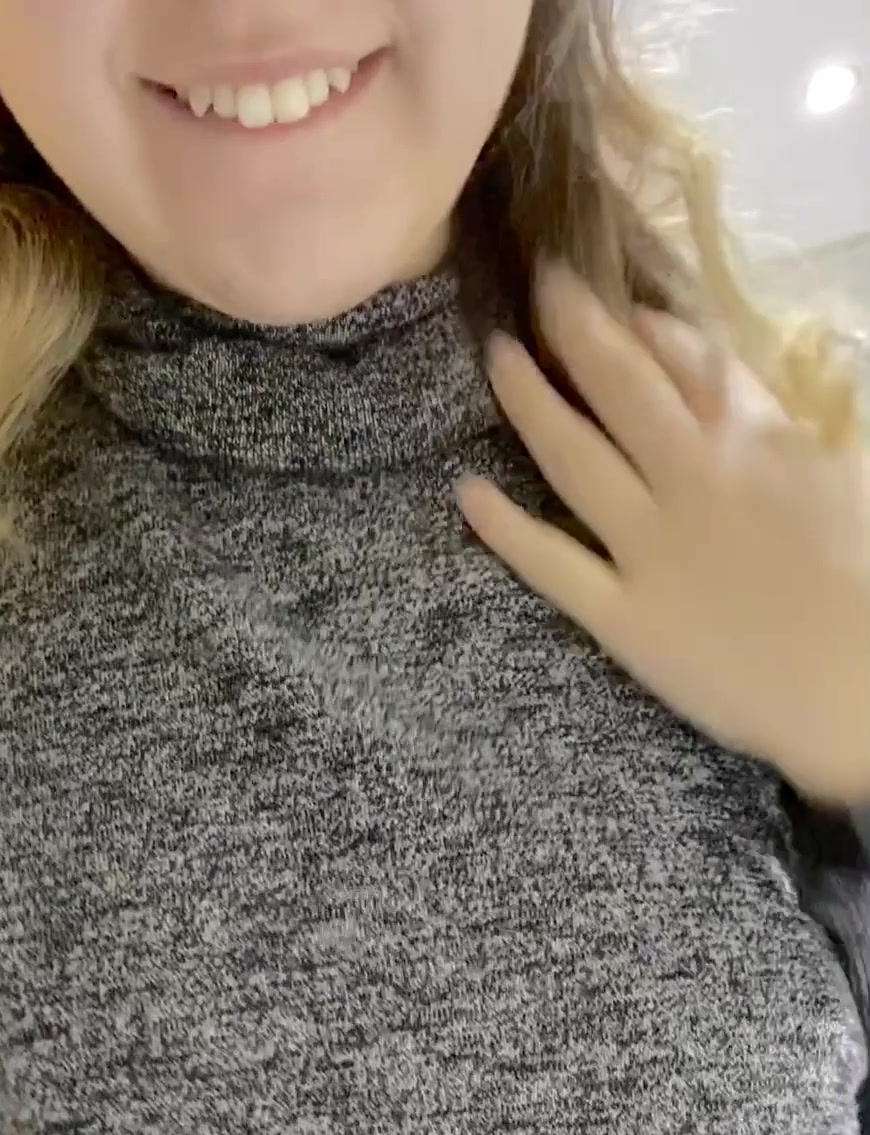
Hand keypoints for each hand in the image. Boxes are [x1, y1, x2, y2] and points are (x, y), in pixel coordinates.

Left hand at [457, 261, 869, 805]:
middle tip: (540, 282)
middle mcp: (693, 478)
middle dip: (574, 326)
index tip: (611, 299)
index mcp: (757, 439)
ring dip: (529, 401)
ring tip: (496, 356)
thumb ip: (784, 425)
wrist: (860, 688)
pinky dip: (505, 529)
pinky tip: (467, 492)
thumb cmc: (868, 581)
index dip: (641, 323)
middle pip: (618, 387)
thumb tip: (733, 389)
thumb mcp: (845, 472)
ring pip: (572, 458)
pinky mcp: (626, 619)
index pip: (686, 358)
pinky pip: (552, 565)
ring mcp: (651, 549)